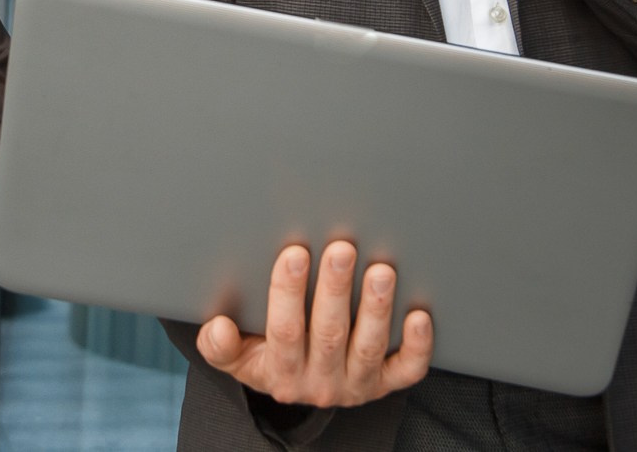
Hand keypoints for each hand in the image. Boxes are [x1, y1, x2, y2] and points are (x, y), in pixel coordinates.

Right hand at [197, 241, 431, 407]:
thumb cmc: (269, 356)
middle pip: (329, 334)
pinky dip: (418, 345)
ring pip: (369, 347)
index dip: (288, 292)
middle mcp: (321, 383)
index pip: (284, 331)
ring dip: (376, 308)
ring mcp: (357, 384)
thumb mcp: (238, 357)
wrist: (302, 388)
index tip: (293, 252)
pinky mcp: (387, 383)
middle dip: (335, 289)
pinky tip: (420, 315)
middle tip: (342, 248)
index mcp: (281, 373)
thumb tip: (217, 328)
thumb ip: (220, 345)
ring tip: (381, 271)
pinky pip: (407, 369)